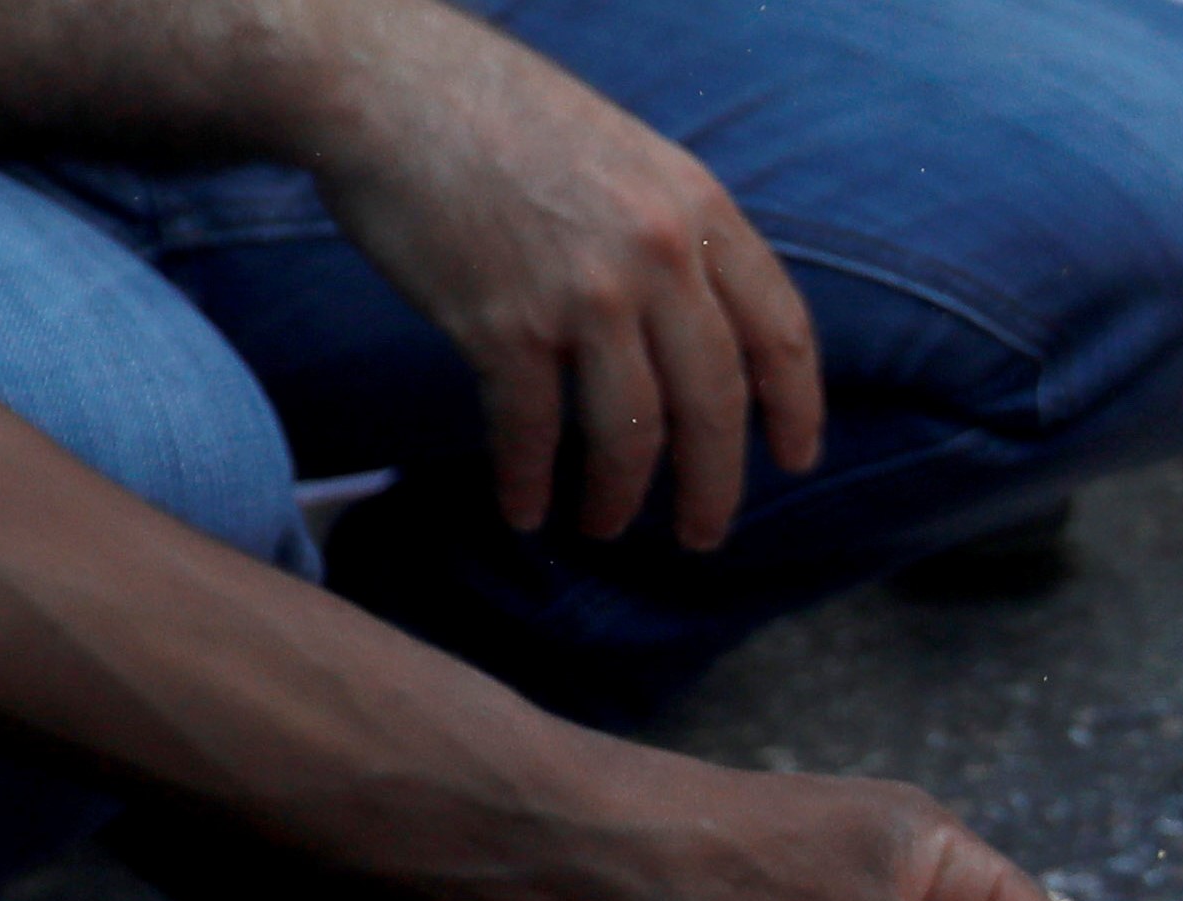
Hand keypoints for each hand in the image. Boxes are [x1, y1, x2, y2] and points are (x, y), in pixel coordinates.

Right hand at [305, 3, 822, 546]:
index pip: (780, 332)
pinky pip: (531, 431)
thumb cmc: (503, 120)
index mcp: (699, 209)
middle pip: (715, 403)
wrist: (385, 85)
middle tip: (703, 534)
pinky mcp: (502, 323)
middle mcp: (656, 255)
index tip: (796, 458)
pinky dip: (528, 481)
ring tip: (605, 526)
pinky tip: (524, 510)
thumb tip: (717, 331)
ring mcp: (583, 293)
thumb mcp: (631, 159)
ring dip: (619, 496)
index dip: (797, 407)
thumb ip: (680, 239)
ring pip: (632, 433)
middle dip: (716, 485)